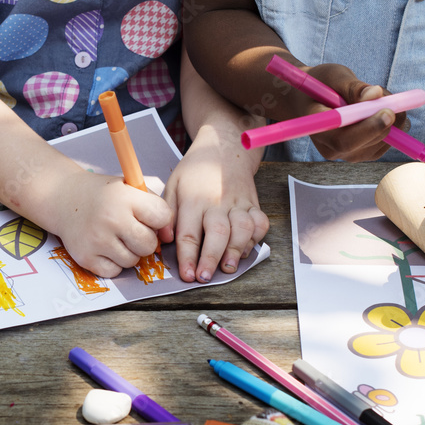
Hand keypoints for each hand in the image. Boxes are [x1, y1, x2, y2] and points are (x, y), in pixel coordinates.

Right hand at [51, 170, 172, 278]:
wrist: (64, 199)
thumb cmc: (105, 195)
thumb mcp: (131, 188)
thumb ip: (155, 206)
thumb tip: (169, 237)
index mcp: (126, 197)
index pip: (162, 217)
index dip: (160, 219)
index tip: (149, 217)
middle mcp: (112, 219)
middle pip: (149, 244)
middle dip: (146, 239)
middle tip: (133, 230)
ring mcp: (97, 240)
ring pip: (133, 260)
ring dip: (130, 252)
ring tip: (118, 237)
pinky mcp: (86, 258)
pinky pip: (115, 271)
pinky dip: (114, 263)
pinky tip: (106, 247)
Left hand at [164, 126, 267, 282]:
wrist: (224, 147)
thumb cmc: (195, 171)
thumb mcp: (172, 185)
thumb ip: (168, 214)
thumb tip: (165, 240)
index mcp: (194, 199)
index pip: (190, 232)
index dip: (188, 256)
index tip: (187, 275)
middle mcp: (218, 201)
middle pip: (218, 232)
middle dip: (211, 258)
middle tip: (204, 277)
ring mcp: (239, 202)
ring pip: (242, 229)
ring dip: (236, 250)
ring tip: (227, 268)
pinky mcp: (253, 203)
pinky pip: (260, 222)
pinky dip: (256, 238)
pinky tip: (245, 249)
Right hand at [303, 63, 409, 160]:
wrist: (310, 98)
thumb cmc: (319, 83)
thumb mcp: (333, 76)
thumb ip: (354, 86)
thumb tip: (376, 94)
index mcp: (320, 131)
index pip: (346, 141)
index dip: (369, 128)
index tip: (388, 111)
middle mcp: (334, 149)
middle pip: (370, 142)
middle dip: (387, 119)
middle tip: (391, 96)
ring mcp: (350, 154)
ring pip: (384, 141)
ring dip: (391, 118)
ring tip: (375, 97)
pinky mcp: (365, 152)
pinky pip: (389, 141)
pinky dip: (392, 123)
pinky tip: (378, 107)